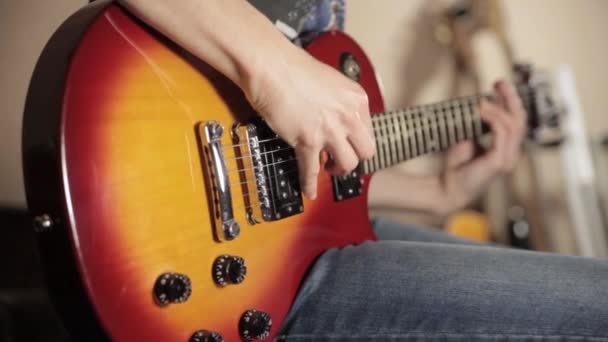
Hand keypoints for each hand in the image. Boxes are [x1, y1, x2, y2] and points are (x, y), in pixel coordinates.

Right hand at [245, 47, 374, 199]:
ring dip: (337, 170)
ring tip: (327, 168)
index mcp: (356, 99)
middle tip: (341, 159)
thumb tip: (336, 119)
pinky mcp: (308, 141)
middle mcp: (348, 116)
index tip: (349, 145)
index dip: (356, 141)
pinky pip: (312, 170)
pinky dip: (310, 184)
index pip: (369, 131)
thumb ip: (339, 103)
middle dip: (354, 158)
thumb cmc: (291, 67)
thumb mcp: (330, 81)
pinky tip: (309, 191)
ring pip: (347, 164)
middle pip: (365, 152)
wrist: (270, 66)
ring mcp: (330, 130)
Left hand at [439, 80, 526, 213]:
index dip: (509, 101)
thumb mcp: (468, 140)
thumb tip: (479, 105)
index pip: (516, 121)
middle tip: (499, 82)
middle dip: (511, 98)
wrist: (447, 188)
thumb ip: (477, 126)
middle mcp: (511, 154)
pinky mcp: (499, 162)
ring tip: (481, 102)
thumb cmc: (456, 168)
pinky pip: (502, 134)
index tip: (498, 85)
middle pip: (520, 120)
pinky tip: (481, 112)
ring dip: (497, 109)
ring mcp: (508, 159)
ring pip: (513, 125)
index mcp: (507, 149)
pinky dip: (493, 119)